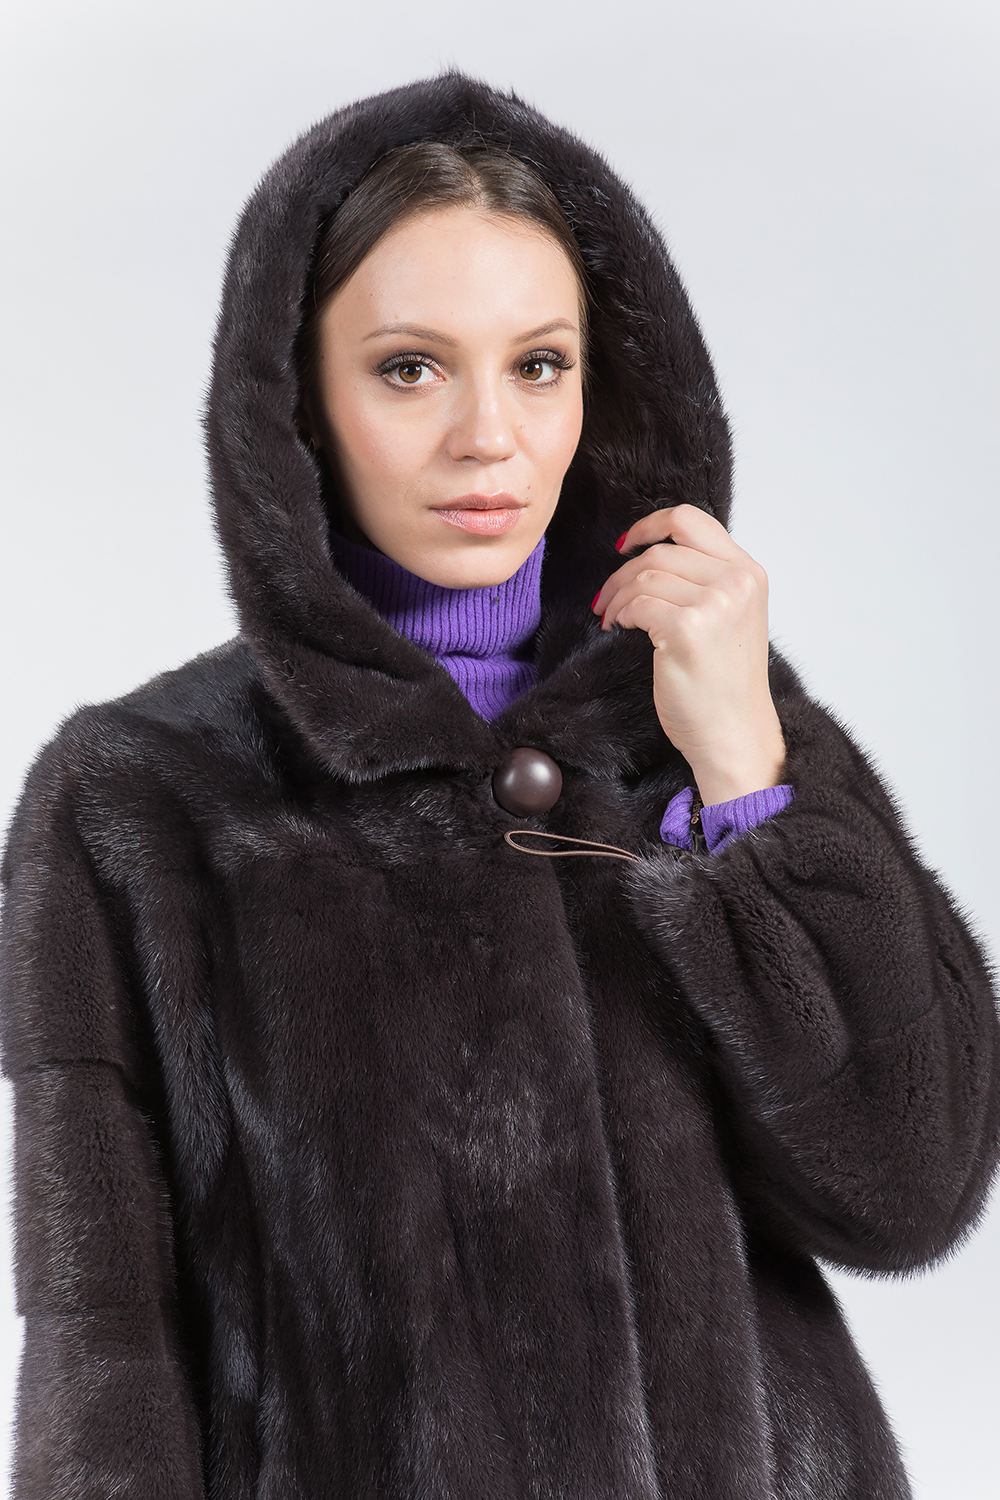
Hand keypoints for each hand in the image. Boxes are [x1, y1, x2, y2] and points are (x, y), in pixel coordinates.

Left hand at [591, 504, 786, 804]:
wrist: (734, 734)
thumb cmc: (724, 685)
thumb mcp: (729, 617)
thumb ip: (705, 581)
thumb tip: (651, 556)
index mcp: (749, 573)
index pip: (692, 521)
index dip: (651, 525)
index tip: (626, 544)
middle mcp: (737, 582)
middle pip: (660, 552)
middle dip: (622, 574)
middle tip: (606, 600)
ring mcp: (715, 604)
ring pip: (643, 577)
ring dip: (617, 597)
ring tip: (612, 619)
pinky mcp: (687, 629)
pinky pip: (636, 604)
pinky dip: (619, 615)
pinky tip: (618, 629)